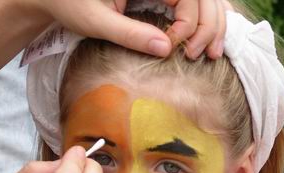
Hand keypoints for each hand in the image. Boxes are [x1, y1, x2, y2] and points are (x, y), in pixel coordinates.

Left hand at [27, 0, 228, 57]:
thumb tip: (165, 49)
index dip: (190, 21)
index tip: (175, 46)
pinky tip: (207, 40)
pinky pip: (190, 3)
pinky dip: (203, 20)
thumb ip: (129, 33)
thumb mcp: (97, 21)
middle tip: (201, 55)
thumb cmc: (71, 4)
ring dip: (212, 24)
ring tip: (211, 53)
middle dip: (208, 24)